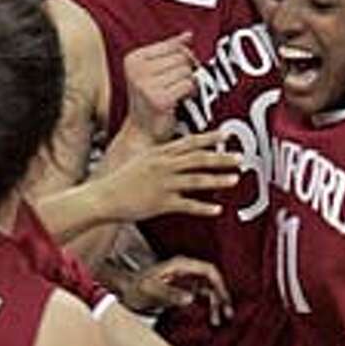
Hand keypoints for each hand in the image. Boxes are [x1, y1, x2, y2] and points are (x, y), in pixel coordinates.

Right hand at [99, 130, 240, 222]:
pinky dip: (203, 207)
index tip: (226, 135)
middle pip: (197, 158)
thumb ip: (161, 157)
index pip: (188, 142)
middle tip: (241, 157)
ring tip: (235, 179)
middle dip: (221, 157)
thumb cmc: (121, 181)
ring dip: (218, 179)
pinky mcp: (161, 203)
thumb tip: (176, 156)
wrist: (103, 197)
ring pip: (196, 180)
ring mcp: (163, 184)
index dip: (209, 138)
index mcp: (159, 153)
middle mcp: (163, 166)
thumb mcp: (141, 161)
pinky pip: (187, 205)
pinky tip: (218, 210)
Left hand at [119, 256, 233, 326]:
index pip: (208, 270)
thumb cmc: (135, 289)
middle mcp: (185, 270)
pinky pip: (201, 296)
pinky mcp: (183, 289)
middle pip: (212, 280)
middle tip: (227, 314)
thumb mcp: (150, 291)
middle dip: (221, 296)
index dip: (219, 284)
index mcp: (180, 265)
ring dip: (215, 304)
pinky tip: (209, 318)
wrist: (124, 292)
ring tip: (218, 321)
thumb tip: (191, 298)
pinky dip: (207, 306)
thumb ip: (170, 293)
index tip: (224, 300)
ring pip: (209, 289)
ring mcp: (185, 279)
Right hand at [124, 32, 199, 141]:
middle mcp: (137, 71)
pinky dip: (189, 92)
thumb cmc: (150, 101)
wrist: (142, 133)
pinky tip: (181, 100)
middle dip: (186, 71)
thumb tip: (188, 35)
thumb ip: (169, 51)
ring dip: (188, 83)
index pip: (172, 45)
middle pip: (181, 57)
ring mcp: (147, 86)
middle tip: (177, 85)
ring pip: (186, 71)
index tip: (177, 70)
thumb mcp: (154, 71)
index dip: (183, 56)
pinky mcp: (160, 100)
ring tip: (177, 93)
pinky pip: (187, 85)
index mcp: (133, 59)